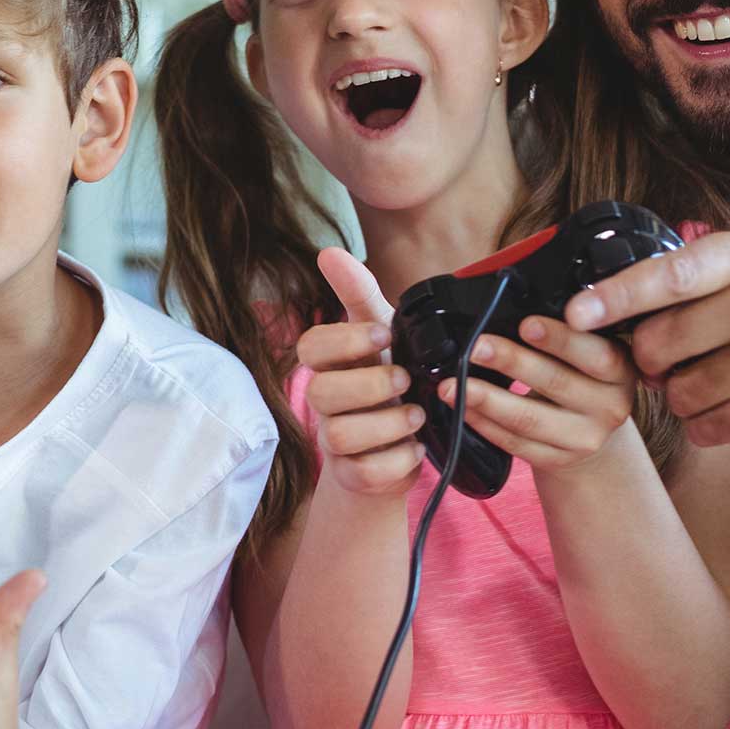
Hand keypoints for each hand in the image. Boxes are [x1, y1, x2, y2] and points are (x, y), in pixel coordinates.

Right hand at [297, 248, 425, 498]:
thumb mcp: (383, 335)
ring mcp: (335, 442)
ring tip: (416, 416)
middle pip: (322, 392)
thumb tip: (328, 252)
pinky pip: (366, 473)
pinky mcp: (353, 476)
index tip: (383, 336)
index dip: (345, 341)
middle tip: (405, 381)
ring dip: (387, 424)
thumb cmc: (388, 383)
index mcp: (332, 364)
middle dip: (370, 386)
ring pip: (340, 435)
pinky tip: (417, 447)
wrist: (398, 448)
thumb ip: (359, 295)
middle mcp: (326, 402)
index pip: (312, 347)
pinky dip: (399, 460)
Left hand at [436, 314, 642, 479]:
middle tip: (477, 347)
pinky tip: (462, 407)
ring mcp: (584, 439)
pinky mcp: (558, 460)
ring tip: (453, 384)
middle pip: (555, 383)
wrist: (593, 432)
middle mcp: (610, 407)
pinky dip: (483, 423)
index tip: (526, 324)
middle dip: (511, 362)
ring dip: (485, 398)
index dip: (560, 339)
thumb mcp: (591, 351)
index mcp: (620, 371)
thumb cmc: (583, 376)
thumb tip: (515, 304)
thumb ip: (567, 333)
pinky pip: (515, 443)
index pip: (595, 354)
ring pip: (529, 419)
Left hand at [564, 231, 729, 449]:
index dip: (615, 297)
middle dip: (653, 365)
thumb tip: (595, 315)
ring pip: (678, 394)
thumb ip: (679, 292)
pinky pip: (707, 427)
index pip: (666, 277)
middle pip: (657, 345)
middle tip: (678, 364)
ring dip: (683, 400)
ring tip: (720, 385)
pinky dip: (708, 427)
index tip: (575, 314)